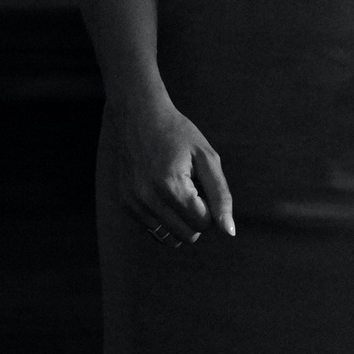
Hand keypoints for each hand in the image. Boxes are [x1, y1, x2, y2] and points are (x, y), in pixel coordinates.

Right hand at [103, 94, 234, 246]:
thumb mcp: (207, 157)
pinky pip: (154, 230)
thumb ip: (221, 196)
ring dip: (180, 221)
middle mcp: (147, 199)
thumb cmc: (177, 134)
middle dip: (196, 216)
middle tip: (190, 187)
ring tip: (176, 192)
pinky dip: (164, 219)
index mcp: (170, 187)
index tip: (201, 183)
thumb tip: (229, 232)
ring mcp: (133, 204)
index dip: (209, 205)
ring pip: (170, 238)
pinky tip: (162, 194)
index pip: (203, 223)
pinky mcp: (125, 204)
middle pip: (188, 235)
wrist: (138, 115)